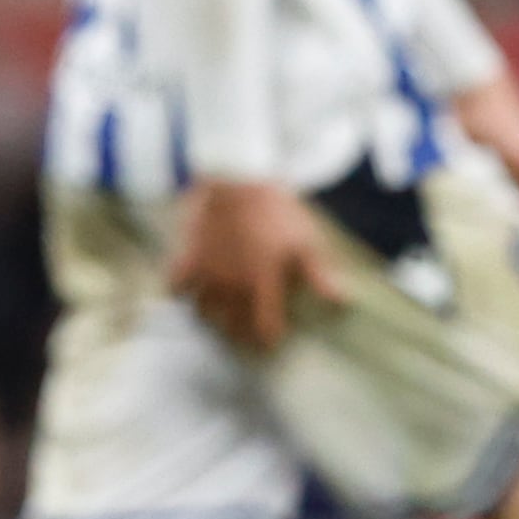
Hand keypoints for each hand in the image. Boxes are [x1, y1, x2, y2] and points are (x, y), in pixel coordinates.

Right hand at [167, 176, 343, 355]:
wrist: (236, 177)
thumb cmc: (276, 209)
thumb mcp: (305, 239)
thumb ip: (319, 276)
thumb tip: (342, 303)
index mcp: (264, 283)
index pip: (265, 329)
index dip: (268, 341)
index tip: (269, 342)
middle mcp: (233, 286)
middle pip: (232, 328)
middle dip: (240, 333)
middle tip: (245, 330)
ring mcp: (207, 274)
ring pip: (203, 312)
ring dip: (213, 316)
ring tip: (221, 312)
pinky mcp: (187, 258)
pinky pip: (176, 288)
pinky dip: (181, 292)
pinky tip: (191, 288)